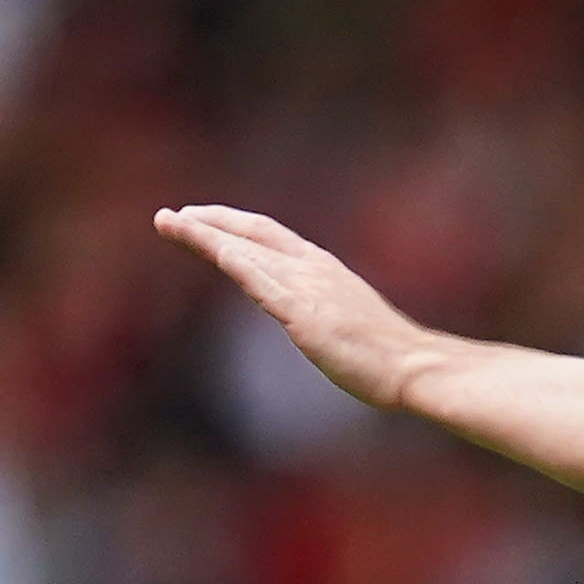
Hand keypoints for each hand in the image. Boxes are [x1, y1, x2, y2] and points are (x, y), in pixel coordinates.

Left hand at [152, 204, 434, 410]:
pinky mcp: (302, 313)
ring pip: (246, 249)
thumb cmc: (392, 357)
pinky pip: (259, 279)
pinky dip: (230, 257)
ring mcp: (307, 288)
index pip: (270, 236)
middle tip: (170, 217)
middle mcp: (313, 269)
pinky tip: (206, 245)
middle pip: (251, 233)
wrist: (416, 367)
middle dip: (208, 221)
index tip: (204, 223)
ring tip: (167, 221)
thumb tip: (320, 329)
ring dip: (203, 233)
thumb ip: (327, 315)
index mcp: (325, 270)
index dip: (234, 225)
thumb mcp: (352, 324)